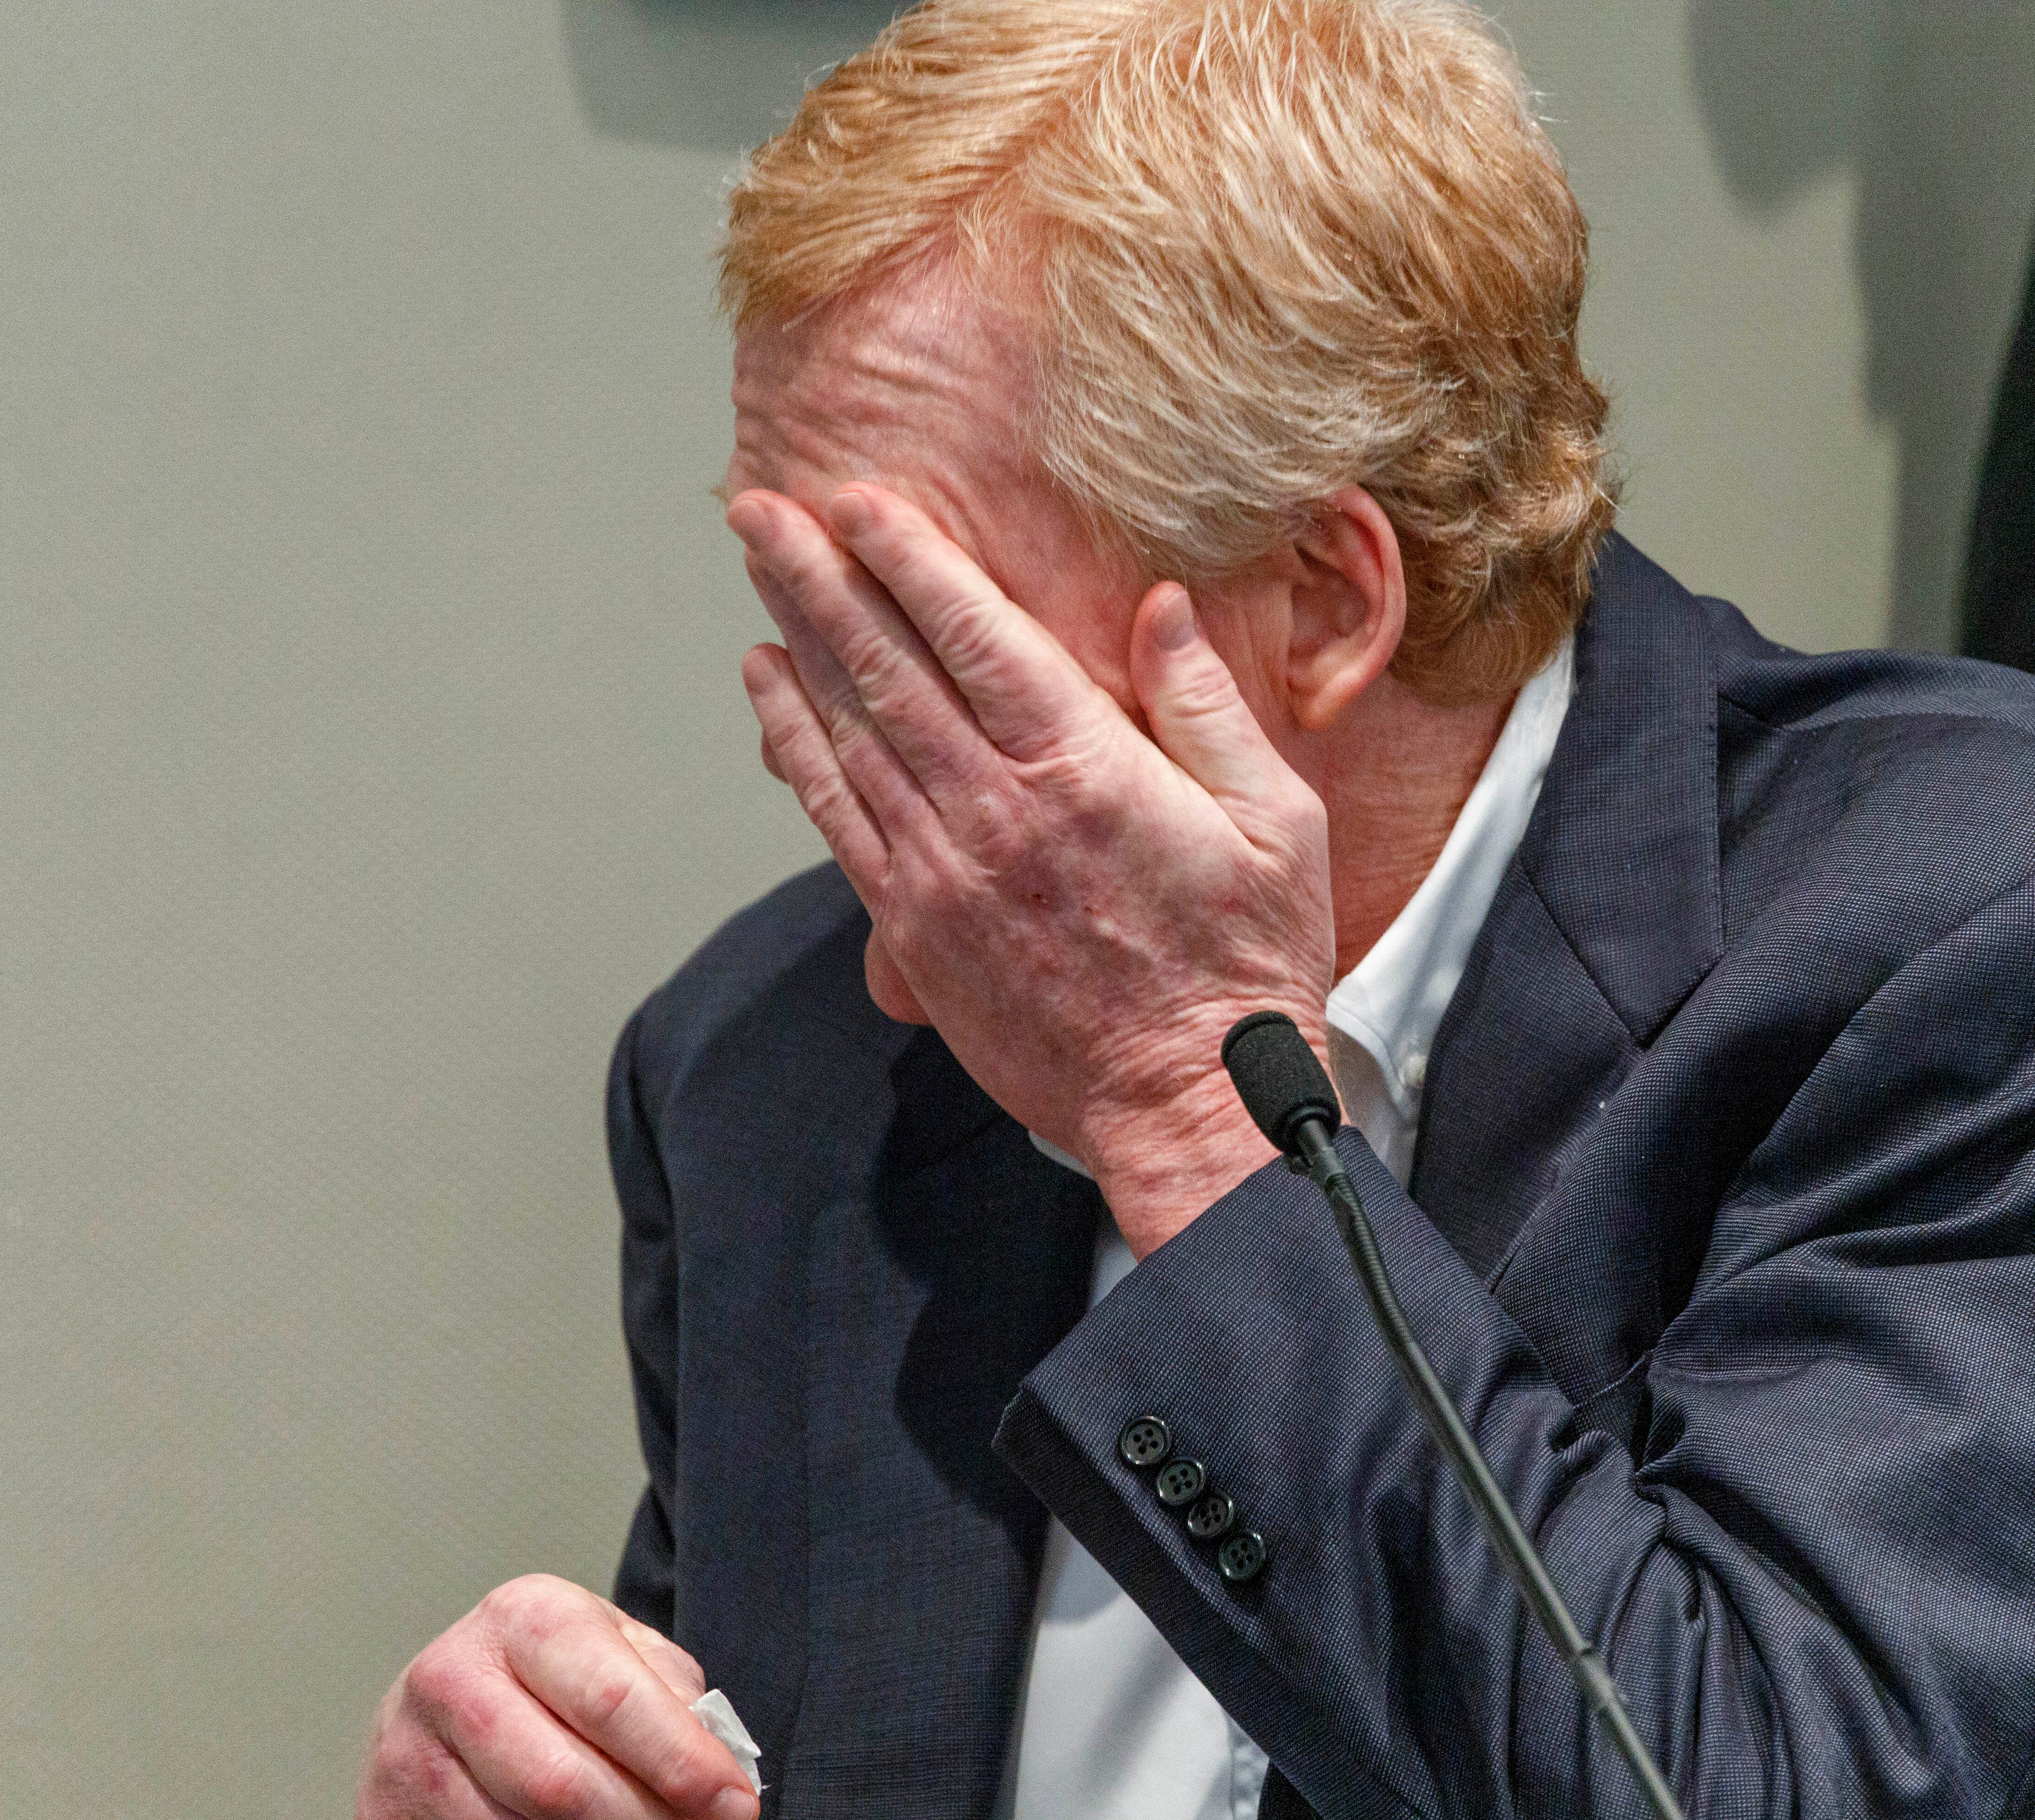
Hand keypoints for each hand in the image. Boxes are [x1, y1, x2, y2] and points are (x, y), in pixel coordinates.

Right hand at [353, 1575, 759, 1819]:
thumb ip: (679, 1704)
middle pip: (563, 1792)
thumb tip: (719, 1780)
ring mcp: (403, 1763)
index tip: (737, 1811)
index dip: (684, 1766)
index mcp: (523, 1618)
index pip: (612, 1700)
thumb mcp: (625, 1655)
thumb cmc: (557, 1680)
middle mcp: (449, 1681)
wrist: (446, 1704)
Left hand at [732, 482, 1333, 1253]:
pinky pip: (834, 817)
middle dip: (817, 578)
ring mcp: (944, 873)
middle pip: (884, 668)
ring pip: (845, 733)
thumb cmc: (1246, 963)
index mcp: (1085, 772)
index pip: (973, 636)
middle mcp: (997, 812)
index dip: (908, 558)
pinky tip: (768, 692)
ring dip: (794, 643)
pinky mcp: (915, 928)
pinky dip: (792, 746)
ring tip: (757, 571)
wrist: (1191, 1104)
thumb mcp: (1277, 820)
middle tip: (763, 511)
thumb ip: (1208, 707)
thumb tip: (1161, 606)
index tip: (859, 500)